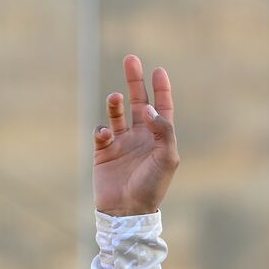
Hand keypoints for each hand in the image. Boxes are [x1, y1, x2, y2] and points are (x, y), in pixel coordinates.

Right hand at [92, 54, 178, 215]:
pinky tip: (106, 135)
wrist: (128, 210)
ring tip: (115, 97)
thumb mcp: (167, 159)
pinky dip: (102, 129)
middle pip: (139, 102)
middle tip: (131, 59)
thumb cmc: (152, 186)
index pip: (162, 108)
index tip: (158, 70)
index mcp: (159, 138)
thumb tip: (151, 109)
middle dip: (135, 82)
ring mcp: (122, 143)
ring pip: (117, 114)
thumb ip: (164, 132)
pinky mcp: (103, 152)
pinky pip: (101, 133)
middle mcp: (141, 137)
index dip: (161, 89)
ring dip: (115, 103)